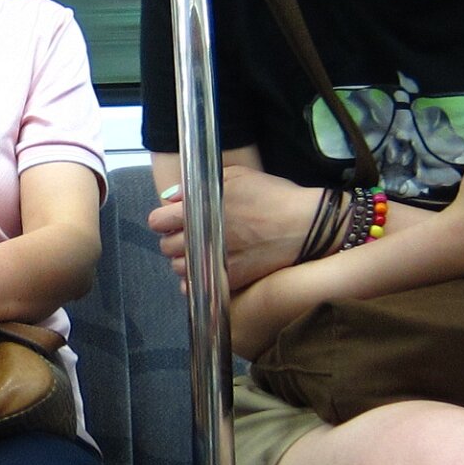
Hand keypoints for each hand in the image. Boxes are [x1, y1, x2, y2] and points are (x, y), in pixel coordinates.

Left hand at [150, 165, 324, 293]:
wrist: (305, 225)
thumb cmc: (274, 196)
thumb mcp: (235, 177)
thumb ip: (198, 187)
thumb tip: (174, 197)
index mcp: (198, 209)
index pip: (157, 221)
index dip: (163, 220)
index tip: (172, 219)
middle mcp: (202, 237)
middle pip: (166, 246)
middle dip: (175, 240)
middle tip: (192, 235)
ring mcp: (214, 261)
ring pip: (180, 269)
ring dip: (187, 261)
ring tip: (203, 252)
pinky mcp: (229, 279)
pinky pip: (196, 287)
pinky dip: (198, 281)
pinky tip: (210, 269)